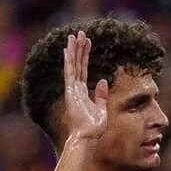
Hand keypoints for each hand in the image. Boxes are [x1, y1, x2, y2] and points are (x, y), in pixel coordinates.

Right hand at [59, 29, 108, 144]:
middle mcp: (75, 88)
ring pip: (72, 64)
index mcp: (82, 92)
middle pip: (78, 64)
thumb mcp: (101, 109)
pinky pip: (70, 72)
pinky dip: (69, 60)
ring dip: (73, 50)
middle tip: (80, 33)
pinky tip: (67, 49)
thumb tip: (102, 80)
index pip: (84, 69)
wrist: (87, 137)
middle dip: (79, 48)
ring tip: (75, 35)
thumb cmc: (93, 127)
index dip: (85, 56)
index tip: (87, 43)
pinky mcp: (70, 91)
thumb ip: (101, 95)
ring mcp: (71, 89)